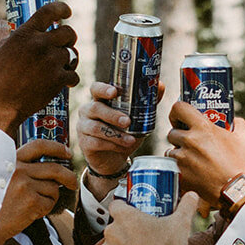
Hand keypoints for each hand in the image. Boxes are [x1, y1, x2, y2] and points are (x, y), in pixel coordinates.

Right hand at [0, 1, 78, 133]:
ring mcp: (51, 61)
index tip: (67, 12)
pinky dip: (70, 80)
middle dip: (68, 38)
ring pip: (72, 54)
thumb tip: (22, 33)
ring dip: (68, 61)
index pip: (49, 11)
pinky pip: (73, 75)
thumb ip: (14, 39)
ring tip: (60, 67)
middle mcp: (40, 44)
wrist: (1, 106)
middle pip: (69, 32)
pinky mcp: (58, 79)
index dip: (61, 8)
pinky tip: (64, 82)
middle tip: (64, 46)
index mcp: (25, 34)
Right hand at [0, 140, 76, 244]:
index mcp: (10, 160)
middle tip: (72, 183)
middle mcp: (18, 169)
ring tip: (35, 205)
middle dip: (68, 176)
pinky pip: (49, 202)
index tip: (66, 152)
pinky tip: (31, 213)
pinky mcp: (31, 201)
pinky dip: (45, 209)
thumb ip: (19, 169)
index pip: (38, 146)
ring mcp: (25, 185)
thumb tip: (49, 168)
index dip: (56, 148)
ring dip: (50, 197)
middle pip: (54, 168)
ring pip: (53, 187)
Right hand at [77, 80, 160, 196]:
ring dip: (115, 134)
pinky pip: (96, 142)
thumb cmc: (124, 132)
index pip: (96, 89)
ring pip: (96, 128)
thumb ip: (146, 102)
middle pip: (95, 108)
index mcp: (99, 100)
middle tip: (128, 121)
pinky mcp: (85, 143)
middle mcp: (88, 111)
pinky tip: (123, 147)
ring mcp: (83, 127)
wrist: (114, 159)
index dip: (103, 89)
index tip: (115, 92)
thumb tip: (161, 85)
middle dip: (112, 115)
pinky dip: (112, 145)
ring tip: (130, 139)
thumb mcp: (137, 117)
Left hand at [98, 193, 200, 244]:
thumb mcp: (180, 224)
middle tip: (140, 240)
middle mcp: (111, 232)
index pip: (116, 205)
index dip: (124, 210)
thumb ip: (185, 206)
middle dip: (124, 233)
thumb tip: (193, 195)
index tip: (133, 217)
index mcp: (125, 217)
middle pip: (114, 228)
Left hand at [166, 103, 244, 207]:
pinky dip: (179, 168)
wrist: (235, 191)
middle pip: (172, 132)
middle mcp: (189, 141)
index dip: (177, 112)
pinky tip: (191, 172)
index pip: (179, 108)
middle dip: (179, 137)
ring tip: (192, 160)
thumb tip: (234, 120)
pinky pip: (172, 167)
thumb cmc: (240, 164)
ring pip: (170, 151)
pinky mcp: (179, 174)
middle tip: (190, 143)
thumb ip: (238, 124)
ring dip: (178, 153)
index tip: (180, 118)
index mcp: (203, 127)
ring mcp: (182, 158)